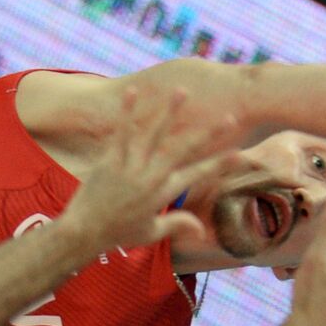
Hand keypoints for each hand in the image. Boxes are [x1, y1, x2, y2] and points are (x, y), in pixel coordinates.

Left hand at [60, 85, 240, 249]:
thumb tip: (201, 229)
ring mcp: (130, 167)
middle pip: (183, 150)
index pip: (198, 176)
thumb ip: (176, 224)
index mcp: (163, 194)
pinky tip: (134, 92)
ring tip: (183, 90)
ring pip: (154, 134)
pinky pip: (122, 132)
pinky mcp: (110, 160)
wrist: (85, 232)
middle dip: (208, 133)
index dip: (220, 164)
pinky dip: (128, 112)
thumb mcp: (151, 233)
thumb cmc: (118, 234)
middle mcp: (151, 178)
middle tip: (228, 116)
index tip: (240, 153)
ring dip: (170, 111)